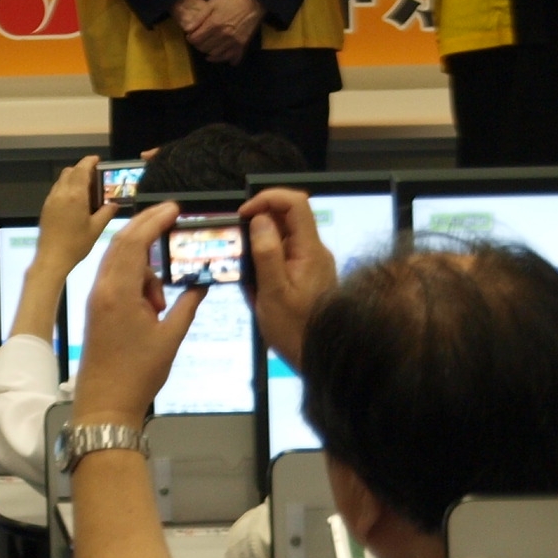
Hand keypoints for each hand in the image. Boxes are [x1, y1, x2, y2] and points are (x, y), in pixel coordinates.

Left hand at [37, 157, 117, 274]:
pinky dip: (66, 187)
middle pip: (70, 171)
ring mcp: (51, 199)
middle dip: (81, 169)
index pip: (81, 170)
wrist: (52, 257)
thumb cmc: (76, 244)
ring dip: (73, 178)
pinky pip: (57, 189)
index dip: (89, 161)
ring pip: (62, 180)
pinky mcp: (46, 207)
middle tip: (95, 177)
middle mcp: (61, 193)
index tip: (97, 160)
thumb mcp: (96, 229)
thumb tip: (114, 204)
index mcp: (75, 195)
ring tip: (86, 189)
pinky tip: (74, 200)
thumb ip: (106, 213)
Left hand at [71, 203, 201, 429]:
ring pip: (119, 261)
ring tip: (162, 300)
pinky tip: (152, 301)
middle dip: (146, 226)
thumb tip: (201, 285)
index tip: (173, 208)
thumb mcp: (170, 338)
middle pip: (122, 243)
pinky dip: (135, 278)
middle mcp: (102, 287)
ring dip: (144, 264)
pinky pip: (116, 277)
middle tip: (171, 217)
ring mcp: (97, 296)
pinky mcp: (97, 306)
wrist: (104, 401)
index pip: (134, 242)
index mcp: (118, 291)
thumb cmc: (138, 373)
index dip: (154, 220)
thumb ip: (186, 306)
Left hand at [180, 0, 261, 64]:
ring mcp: (233, 42)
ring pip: (215, 55)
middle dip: (198, 45)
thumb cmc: (232, 1)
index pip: (196, 40)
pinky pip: (230, 58)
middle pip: (204, 48)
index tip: (191, 35)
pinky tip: (218, 55)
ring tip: (207, 46)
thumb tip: (187, 29)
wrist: (253, 3)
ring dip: (208, 52)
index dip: (190, 38)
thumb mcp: (212, 4)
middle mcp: (223, 36)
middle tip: (199, 40)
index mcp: (214, 24)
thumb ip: (199, 17)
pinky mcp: (242, 46)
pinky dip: (223, 59)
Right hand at [241, 187, 336, 372]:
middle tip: (237, 244)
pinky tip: (254, 284)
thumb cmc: (295, 330)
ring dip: (259, 243)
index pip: (295, 203)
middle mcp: (314, 251)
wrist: (320, 359)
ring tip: (243, 269)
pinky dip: (264, 260)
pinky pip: (283, 253)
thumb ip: (266, 253)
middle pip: (287, 216)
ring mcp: (311, 262)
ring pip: (283, 235)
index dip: (267, 199)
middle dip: (258, 223)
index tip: (244, 215)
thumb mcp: (273, 293)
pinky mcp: (305, 274)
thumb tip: (259, 218)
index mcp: (310, 250)